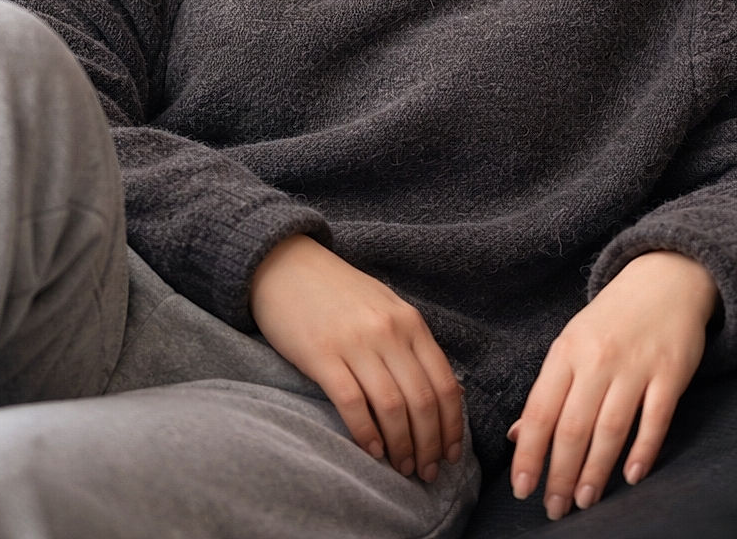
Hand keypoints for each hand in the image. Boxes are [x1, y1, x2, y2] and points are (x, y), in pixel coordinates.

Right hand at [250, 234, 463, 481]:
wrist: (285, 265)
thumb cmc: (338, 291)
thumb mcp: (386, 307)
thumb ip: (413, 344)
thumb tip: (445, 392)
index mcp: (409, 321)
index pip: (444, 383)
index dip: (452, 426)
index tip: (451, 454)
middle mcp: (388, 331)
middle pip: (422, 401)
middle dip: (429, 445)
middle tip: (427, 472)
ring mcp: (355, 342)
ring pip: (392, 407)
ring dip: (401, 446)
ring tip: (402, 468)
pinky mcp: (321, 354)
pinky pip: (352, 403)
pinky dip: (366, 432)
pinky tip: (371, 450)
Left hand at [508, 251, 718, 519]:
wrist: (662, 281)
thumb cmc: (610, 321)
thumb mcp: (571, 344)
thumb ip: (548, 390)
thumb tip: (519, 436)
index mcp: (565, 352)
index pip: (540, 410)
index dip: (530, 453)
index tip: (521, 488)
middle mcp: (596, 360)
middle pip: (573, 426)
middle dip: (560, 473)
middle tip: (553, 508)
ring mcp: (634, 366)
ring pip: (610, 428)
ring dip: (596, 471)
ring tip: (584, 501)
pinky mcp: (670, 373)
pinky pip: (655, 419)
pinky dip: (643, 450)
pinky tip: (630, 477)